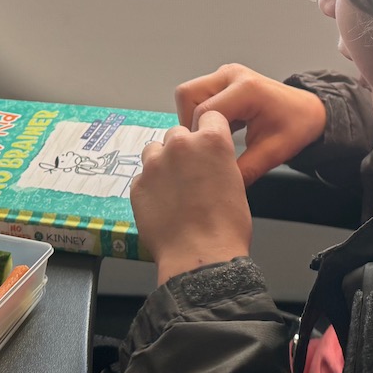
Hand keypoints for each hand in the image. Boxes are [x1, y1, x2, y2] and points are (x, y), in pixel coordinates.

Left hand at [131, 111, 252, 284]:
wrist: (200, 257)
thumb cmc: (226, 226)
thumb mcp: (236, 183)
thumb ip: (218, 161)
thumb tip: (209, 163)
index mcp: (211, 141)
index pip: (209, 116)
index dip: (209, 131)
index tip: (207, 145)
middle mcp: (181, 145)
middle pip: (178, 133)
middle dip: (183, 149)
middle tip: (190, 175)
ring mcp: (154, 164)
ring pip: (154, 150)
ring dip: (162, 163)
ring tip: (173, 188)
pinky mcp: (137, 184)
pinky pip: (143, 176)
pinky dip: (150, 186)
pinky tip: (162, 205)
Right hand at [175, 64, 327, 185]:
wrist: (309, 111)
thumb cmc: (296, 126)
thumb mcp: (272, 153)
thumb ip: (243, 170)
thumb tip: (219, 188)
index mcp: (246, 88)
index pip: (203, 113)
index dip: (200, 138)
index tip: (206, 157)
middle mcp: (232, 75)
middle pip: (187, 95)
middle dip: (190, 123)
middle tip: (204, 146)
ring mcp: (226, 75)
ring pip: (189, 95)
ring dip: (193, 118)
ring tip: (212, 139)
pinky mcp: (223, 81)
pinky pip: (198, 97)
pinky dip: (201, 115)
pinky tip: (218, 131)